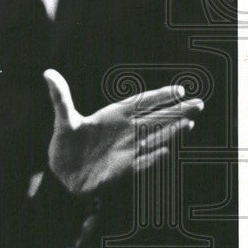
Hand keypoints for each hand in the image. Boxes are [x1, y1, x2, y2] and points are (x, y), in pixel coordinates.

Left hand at [44, 69, 203, 195]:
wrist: (64, 174)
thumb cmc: (66, 144)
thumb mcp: (64, 119)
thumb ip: (60, 97)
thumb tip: (48, 72)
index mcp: (114, 115)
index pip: (141, 102)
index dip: (159, 96)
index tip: (179, 90)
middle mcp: (125, 131)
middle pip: (156, 118)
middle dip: (177, 111)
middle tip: (199, 103)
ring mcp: (127, 149)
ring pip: (154, 138)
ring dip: (171, 132)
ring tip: (190, 122)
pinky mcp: (124, 168)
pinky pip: (142, 161)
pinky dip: (153, 157)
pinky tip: (166, 151)